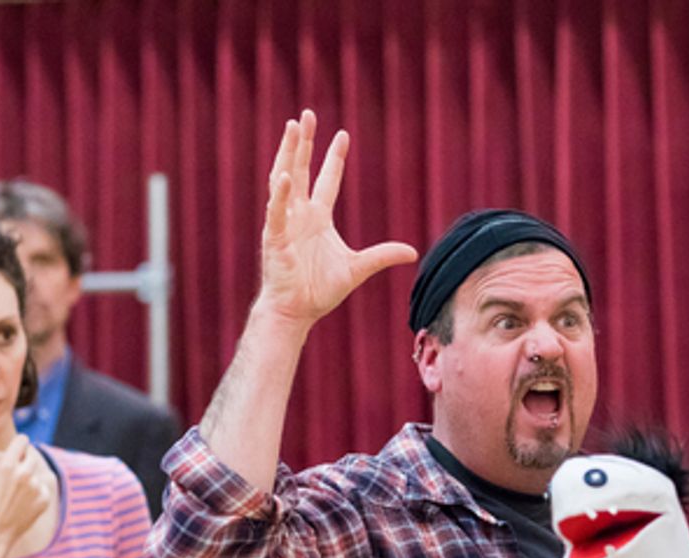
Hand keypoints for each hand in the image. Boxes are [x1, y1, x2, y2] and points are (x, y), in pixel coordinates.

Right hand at [0, 435, 50, 544]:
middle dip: (23, 462)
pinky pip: (42, 488)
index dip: (20, 443)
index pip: (22, 441)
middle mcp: (24, 474)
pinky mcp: (45, 499)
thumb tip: (9, 449)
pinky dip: (34, 493)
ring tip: (14, 494)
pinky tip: (22, 503)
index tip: (19, 447)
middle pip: (31, 456)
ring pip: (35, 474)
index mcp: (7, 466)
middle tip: (14, 474)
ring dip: (28, 479)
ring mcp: (36, 487)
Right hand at [257, 109, 415, 325]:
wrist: (298, 311)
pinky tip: (286, 176)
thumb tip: (413, 251)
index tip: (342, 135)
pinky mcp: (274, 238)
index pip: (326, 180)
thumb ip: (382, 255)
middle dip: (304, 143)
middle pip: (301, 170)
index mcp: (317, 219)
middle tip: (307, 115)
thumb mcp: (358, 268)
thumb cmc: (320, 290)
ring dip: (287, 154)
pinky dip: (281, 195)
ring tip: (292, 129)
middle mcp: (299, 215)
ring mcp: (284, 224)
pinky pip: (276, 213)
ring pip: (283, 180)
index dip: (333, 158)